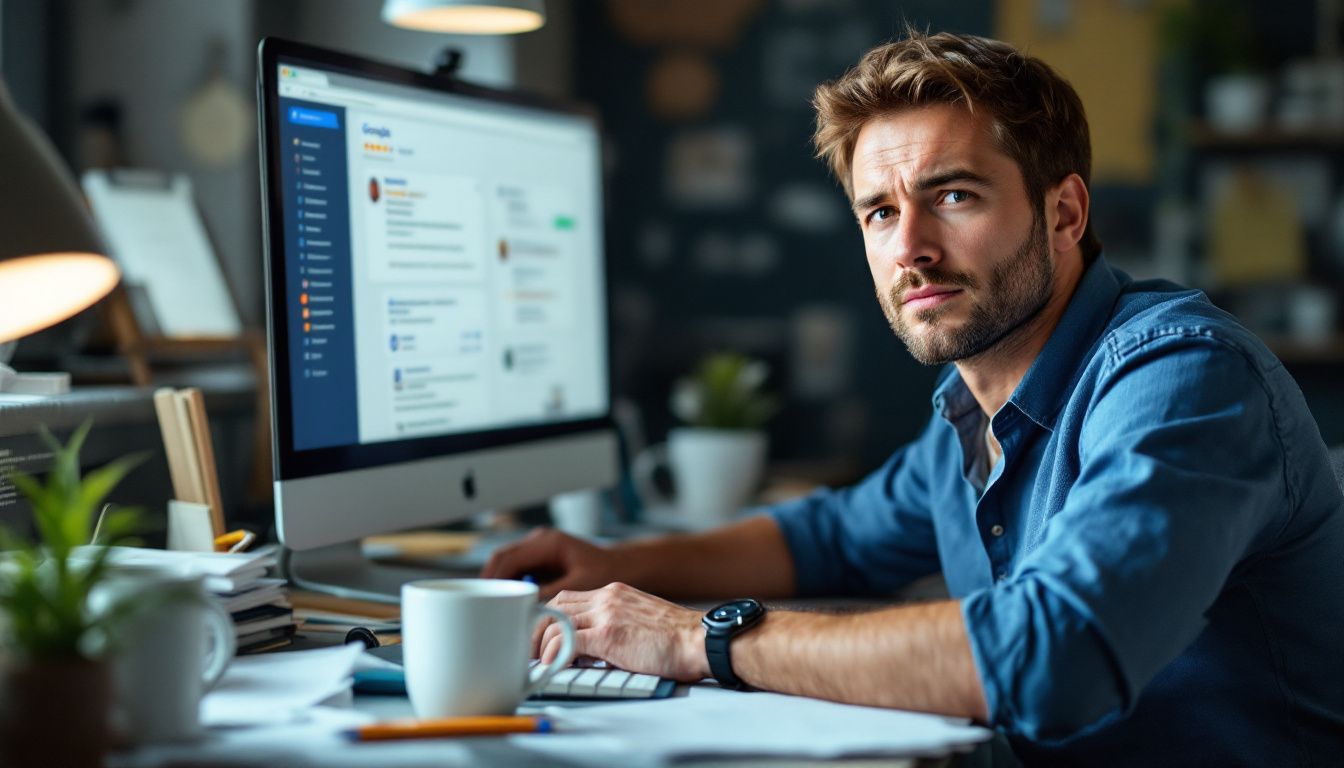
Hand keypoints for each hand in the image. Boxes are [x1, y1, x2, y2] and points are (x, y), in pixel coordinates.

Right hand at [480, 527, 620, 598]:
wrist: (624, 567)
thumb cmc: (607, 573)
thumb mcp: (578, 586)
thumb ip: (550, 595)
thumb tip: (523, 609)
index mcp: (547, 543)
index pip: (507, 558)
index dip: (493, 580)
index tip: (486, 601)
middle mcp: (539, 542)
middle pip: (501, 560)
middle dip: (491, 583)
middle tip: (482, 608)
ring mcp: (537, 550)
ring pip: (506, 566)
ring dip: (499, 585)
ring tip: (492, 609)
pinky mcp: (540, 562)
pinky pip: (517, 572)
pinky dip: (511, 587)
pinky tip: (509, 605)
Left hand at [535, 582, 708, 681]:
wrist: (701, 640)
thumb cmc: (678, 640)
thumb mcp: (640, 621)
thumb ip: (613, 626)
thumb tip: (588, 649)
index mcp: (615, 592)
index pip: (567, 598)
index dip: (548, 617)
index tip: (540, 637)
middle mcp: (608, 596)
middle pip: (554, 605)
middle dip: (536, 629)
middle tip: (530, 651)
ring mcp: (607, 613)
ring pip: (555, 620)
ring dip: (541, 644)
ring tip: (540, 663)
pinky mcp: (609, 634)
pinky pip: (567, 640)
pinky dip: (553, 654)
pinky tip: (552, 666)